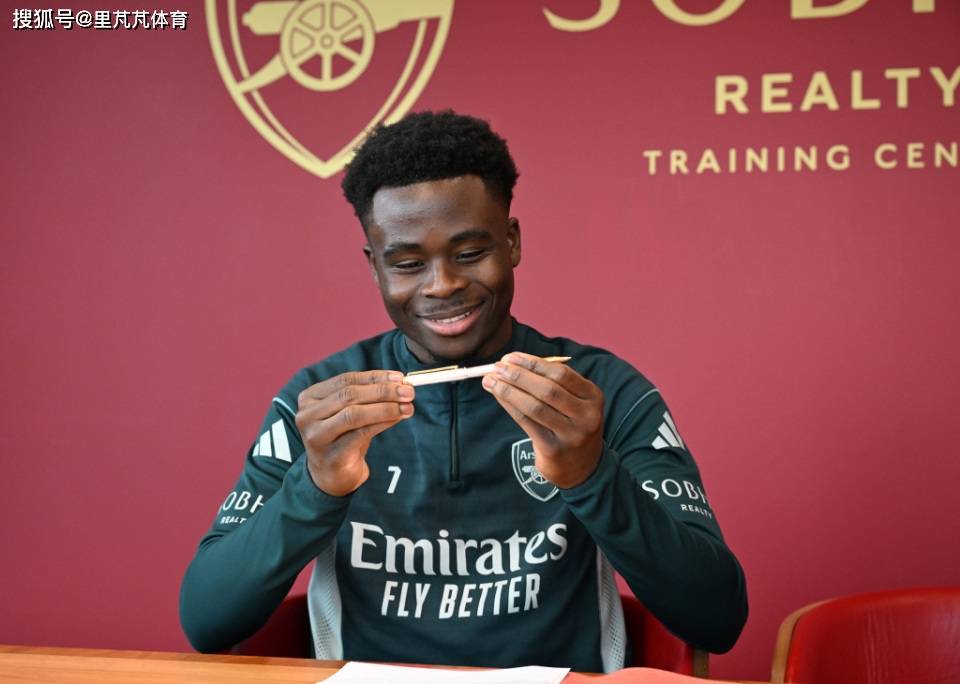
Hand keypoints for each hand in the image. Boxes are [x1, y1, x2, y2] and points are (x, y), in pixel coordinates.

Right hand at [295, 370, 414, 495]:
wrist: (331, 476)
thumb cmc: (343, 438)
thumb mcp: (350, 412)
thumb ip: (367, 396)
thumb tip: (400, 383)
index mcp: (310, 398)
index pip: (346, 379)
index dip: (375, 377)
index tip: (399, 377)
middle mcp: (308, 415)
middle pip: (349, 395)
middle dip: (383, 391)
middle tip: (408, 392)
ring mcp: (316, 436)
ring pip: (354, 414)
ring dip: (385, 408)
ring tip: (407, 406)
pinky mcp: (331, 455)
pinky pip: (361, 434)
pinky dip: (382, 423)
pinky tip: (397, 418)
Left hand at [482, 353, 603, 488]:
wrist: (581, 466)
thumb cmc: (571, 423)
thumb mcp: (575, 402)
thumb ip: (551, 382)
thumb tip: (511, 362)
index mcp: (593, 396)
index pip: (561, 374)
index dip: (534, 363)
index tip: (511, 357)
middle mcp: (586, 416)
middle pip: (548, 390)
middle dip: (519, 376)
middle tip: (497, 367)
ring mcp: (571, 435)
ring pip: (534, 407)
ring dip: (509, 391)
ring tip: (491, 381)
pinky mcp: (554, 449)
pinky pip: (526, 423)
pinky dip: (510, 406)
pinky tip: (498, 396)